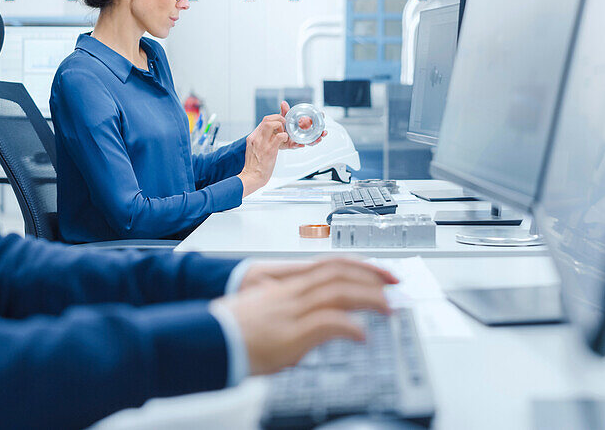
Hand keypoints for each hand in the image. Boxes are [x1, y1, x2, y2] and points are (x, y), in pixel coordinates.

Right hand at [212, 259, 393, 374]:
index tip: (380, 273)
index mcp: (287, 285)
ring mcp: (291, 310)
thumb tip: (321, 322)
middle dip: (372, 276)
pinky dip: (350, 327)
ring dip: (369, 298)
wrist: (209, 340)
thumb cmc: (234, 331)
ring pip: (339, 292)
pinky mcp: (290, 333)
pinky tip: (362, 335)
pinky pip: (328, 323)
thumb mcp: (270, 313)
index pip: (330, 265)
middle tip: (395, 285)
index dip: (359, 265)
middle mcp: (292, 292)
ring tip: (388, 308)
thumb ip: (296, 311)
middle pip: (339, 273)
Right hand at [238, 115, 287, 195]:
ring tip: (283, 134)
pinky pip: (280, 136)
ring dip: (281, 126)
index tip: (279, 124)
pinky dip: (285, 136)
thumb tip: (267, 137)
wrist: (251, 177)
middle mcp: (256, 138)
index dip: (273, 119)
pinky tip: (285, 141)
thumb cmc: (254, 166)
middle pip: (267, 119)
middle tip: (283, 126)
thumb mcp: (253, 149)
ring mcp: (263, 143)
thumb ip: (259, 142)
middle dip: (278, 119)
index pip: (263, 121)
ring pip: (272, 124)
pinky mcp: (270, 150)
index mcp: (252, 137)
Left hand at [279, 101, 326, 148]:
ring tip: (318, 139)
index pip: (315, 120)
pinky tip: (302, 144)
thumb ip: (285, 111)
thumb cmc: (281, 126)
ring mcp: (301, 139)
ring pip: (311, 141)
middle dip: (322, 132)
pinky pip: (299, 145)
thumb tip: (283, 103)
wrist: (274, 135)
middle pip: (316, 132)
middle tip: (324, 132)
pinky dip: (300, 145)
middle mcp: (305, 132)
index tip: (322, 114)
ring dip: (315, 140)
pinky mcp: (294, 144)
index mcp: (304, 124)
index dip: (320, 117)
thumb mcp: (283, 117)